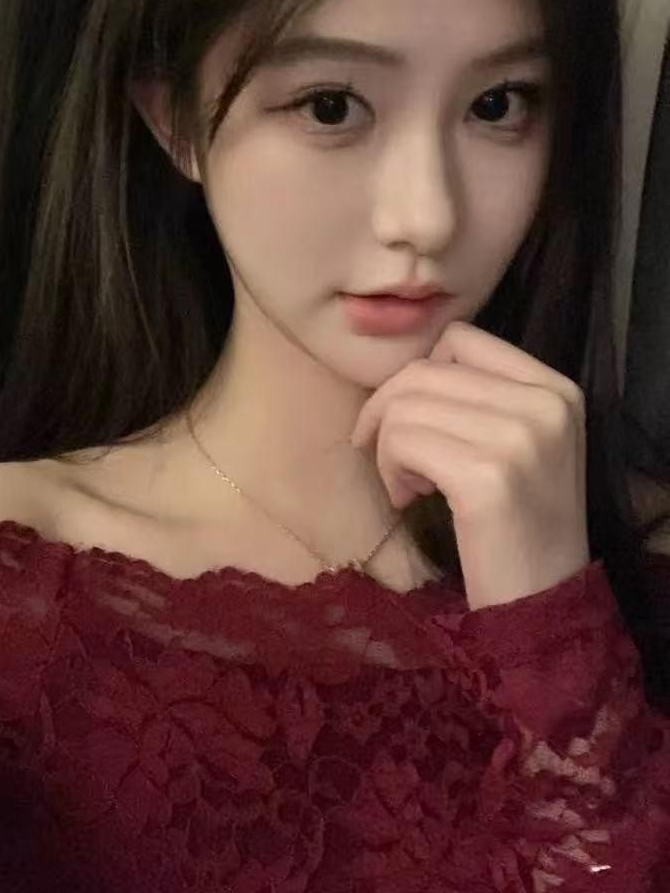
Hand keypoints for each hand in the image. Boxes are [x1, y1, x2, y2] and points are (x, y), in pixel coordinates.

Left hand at [351, 320, 588, 609]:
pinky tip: (413, 499)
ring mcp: (519, 438)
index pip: (459, 339)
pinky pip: (401, 442)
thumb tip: (404, 371)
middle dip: (388, 413)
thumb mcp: (519, 442)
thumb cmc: (516, 522)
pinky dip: (391, 471)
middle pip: (423, 372)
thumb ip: (480, 395)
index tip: (408, 417)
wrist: (541, 603)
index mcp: (555, 389)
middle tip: (395, 462)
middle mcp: (544, 405)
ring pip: (404, 406)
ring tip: (411, 486)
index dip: (417, 375)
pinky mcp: (486, 476)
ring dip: (389, 449)